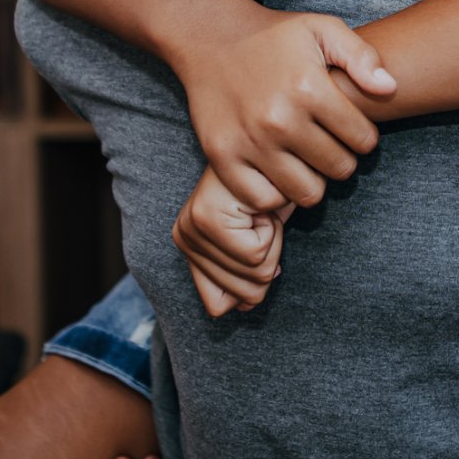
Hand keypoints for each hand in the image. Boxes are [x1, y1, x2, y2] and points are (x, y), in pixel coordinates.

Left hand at [173, 168, 291, 315]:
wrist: (276, 151)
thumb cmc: (269, 192)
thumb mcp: (255, 241)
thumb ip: (241, 277)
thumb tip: (245, 306)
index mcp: (187, 245)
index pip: (216, 307)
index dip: (249, 283)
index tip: (255, 242)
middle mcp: (183, 236)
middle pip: (240, 293)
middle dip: (267, 259)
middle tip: (262, 223)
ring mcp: (193, 226)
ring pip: (253, 272)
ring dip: (273, 242)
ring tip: (262, 212)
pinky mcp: (209, 217)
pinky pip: (257, 252)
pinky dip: (274, 231)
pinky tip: (263, 205)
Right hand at [175, 8, 391, 210]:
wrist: (211, 37)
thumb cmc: (275, 36)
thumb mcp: (322, 29)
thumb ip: (361, 55)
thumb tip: (390, 88)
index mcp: (309, 87)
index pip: (363, 140)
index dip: (364, 137)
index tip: (351, 129)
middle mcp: (280, 119)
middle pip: (339, 169)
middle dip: (343, 159)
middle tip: (331, 146)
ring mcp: (249, 141)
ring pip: (306, 192)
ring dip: (313, 180)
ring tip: (308, 161)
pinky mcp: (222, 156)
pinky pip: (263, 199)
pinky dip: (276, 193)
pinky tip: (280, 172)